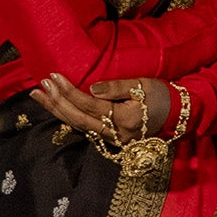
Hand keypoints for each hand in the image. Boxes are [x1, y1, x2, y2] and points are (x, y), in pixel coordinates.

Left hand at [32, 73, 168, 143]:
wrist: (179, 114)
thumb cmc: (162, 95)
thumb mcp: (142, 84)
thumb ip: (116, 87)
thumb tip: (91, 88)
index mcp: (125, 119)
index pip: (89, 105)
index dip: (69, 92)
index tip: (53, 76)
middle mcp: (117, 134)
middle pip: (78, 120)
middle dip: (56, 103)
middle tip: (38, 88)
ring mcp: (114, 140)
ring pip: (79, 127)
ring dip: (57, 111)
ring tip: (38, 96)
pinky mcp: (112, 140)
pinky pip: (85, 129)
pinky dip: (68, 117)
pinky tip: (55, 107)